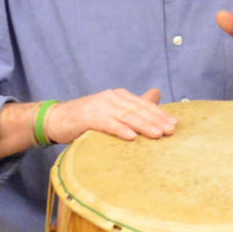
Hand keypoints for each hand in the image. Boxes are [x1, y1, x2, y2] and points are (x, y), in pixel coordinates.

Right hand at [45, 88, 175, 144]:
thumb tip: (157, 94)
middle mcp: (112, 98)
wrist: (57, 119)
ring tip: (157, 134)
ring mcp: (100, 106)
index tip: (175, 124)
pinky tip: (131, 137)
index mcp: (120, 96)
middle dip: (156, 120)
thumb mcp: (113, 111)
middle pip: (138, 109)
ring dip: (143, 125)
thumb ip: (134, 105)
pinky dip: (120, 130)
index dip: (160, 114)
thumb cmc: (88, 118)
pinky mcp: (88, 117)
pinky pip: (107, 124)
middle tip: (171, 130)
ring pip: (126, 116)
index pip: (144, 105)